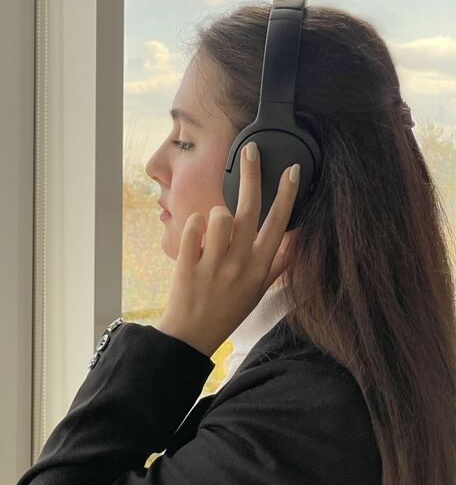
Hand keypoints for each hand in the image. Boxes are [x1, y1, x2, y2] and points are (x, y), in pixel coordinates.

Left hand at [154, 142, 299, 357]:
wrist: (192, 334)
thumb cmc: (228, 309)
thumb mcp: (259, 291)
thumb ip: (278, 265)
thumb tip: (296, 239)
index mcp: (260, 268)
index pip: (279, 224)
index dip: (288, 195)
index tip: (293, 170)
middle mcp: (240, 263)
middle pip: (249, 209)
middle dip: (252, 174)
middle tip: (250, 150)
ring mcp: (214, 263)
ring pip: (219, 215)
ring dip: (216, 215)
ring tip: (213, 231)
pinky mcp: (188, 263)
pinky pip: (192, 226)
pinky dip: (193, 225)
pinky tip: (195, 237)